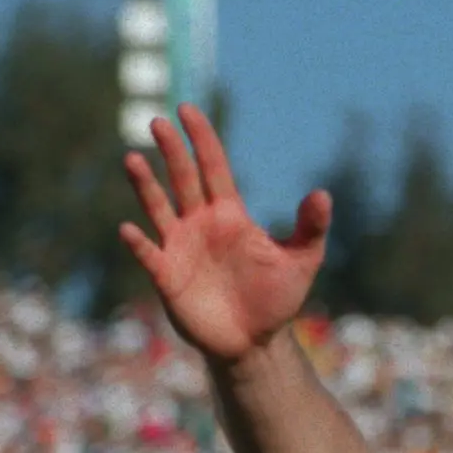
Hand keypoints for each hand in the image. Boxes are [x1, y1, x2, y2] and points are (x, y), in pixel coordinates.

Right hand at [120, 105, 330, 362]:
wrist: (255, 342)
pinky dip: (139, 243)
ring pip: (159, 209)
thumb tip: (322, 194)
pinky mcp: (167, 277)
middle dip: (172, 151)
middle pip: (182, 179)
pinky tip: (130, 230)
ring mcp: (180, 248)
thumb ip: (310, 228)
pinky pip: (149, 255)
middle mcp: (200, 224)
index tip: (187, 110)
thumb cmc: (276, 299)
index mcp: (229, 215)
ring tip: (132, 160)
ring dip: (145, 186)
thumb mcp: (301, 262)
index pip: (212, 168)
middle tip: (158, 121)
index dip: (202, 140)